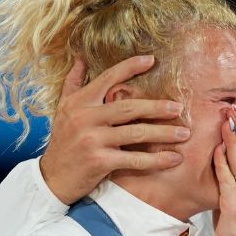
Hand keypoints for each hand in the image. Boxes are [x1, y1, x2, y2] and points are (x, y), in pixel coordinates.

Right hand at [40, 55, 189, 203]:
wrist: (52, 178)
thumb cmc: (62, 142)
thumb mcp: (63, 109)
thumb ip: (73, 82)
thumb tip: (81, 57)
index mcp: (79, 102)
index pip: (107, 78)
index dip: (130, 67)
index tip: (151, 60)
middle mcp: (85, 117)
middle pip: (129, 108)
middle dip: (157, 107)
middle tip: (179, 108)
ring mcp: (92, 140)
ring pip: (136, 133)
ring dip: (163, 133)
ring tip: (184, 133)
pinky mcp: (100, 161)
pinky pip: (135, 159)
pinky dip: (157, 159)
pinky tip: (174, 158)